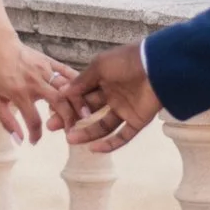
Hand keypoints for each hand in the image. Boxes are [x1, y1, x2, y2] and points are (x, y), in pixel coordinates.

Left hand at [0, 30, 72, 144]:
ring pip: (68, 89)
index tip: (35, 141)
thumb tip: (19, 140)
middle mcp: (35, 83)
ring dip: (77, 103)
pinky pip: (68, 72)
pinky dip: (78, 83)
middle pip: (60, 104)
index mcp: (20, 94)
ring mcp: (45, 71)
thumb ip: (7, 121)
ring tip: (82, 115)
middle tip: (71, 130)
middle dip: (69, 120)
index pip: (34, 121)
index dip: (36, 135)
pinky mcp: (50, 62)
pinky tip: (84, 92)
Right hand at [45, 41, 160, 151]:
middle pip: (88, 111)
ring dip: (86, 133)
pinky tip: (93, 149)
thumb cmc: (127, 61)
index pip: (81, 94)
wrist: (157, 66)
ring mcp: (125, 109)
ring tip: (70, 138)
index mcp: (103, 79)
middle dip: (70, 119)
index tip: (52, 110)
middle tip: (52, 127)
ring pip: (102, 126)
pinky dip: (109, 145)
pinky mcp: (138, 121)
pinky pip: (122, 136)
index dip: (67, 103)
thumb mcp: (99, 66)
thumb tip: (61, 91)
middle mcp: (113, 95)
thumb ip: (81, 81)